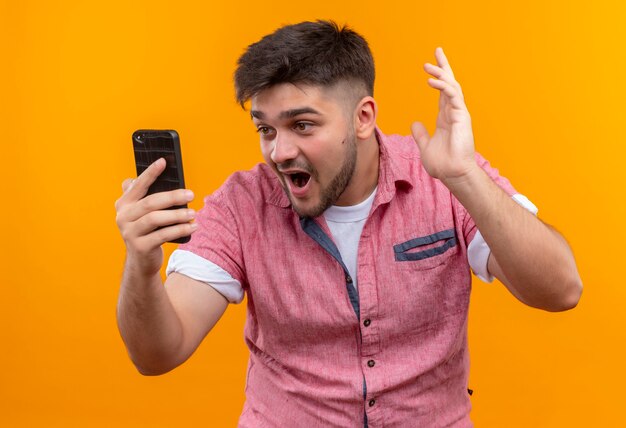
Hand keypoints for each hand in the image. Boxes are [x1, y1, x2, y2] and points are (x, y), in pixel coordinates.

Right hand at [115, 158, 196, 275]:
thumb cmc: (148, 230)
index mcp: (124, 203)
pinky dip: (179, 230)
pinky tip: (192, 226)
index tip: (163, 161)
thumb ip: (150, 196)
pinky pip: (162, 235)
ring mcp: (129, 232)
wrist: (142, 260)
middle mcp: (123, 216)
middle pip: (150, 202)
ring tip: (193, 213)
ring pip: (155, 219)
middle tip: (191, 194)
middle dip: (172, 197)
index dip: (150, 173)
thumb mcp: (145, 213)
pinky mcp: (140, 247)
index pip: (138, 185)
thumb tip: (168, 177)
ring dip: (177, 215)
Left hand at [411, 47, 476, 185]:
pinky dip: (443, 87)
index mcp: (446, 116)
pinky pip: (453, 96)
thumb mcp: (425, 146)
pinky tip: (431, 81)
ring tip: (428, 66)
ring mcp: (459, 113)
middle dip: (444, 66)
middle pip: (450, 83)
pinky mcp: (462, 117)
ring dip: (441, 74)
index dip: (438, 76)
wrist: (452, 174)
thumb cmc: (443, 163)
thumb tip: (415, 124)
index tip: (432, 63)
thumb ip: (421, 134)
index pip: (442, 91)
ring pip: (452, 86)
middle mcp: (453, 112)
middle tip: (437, 51)